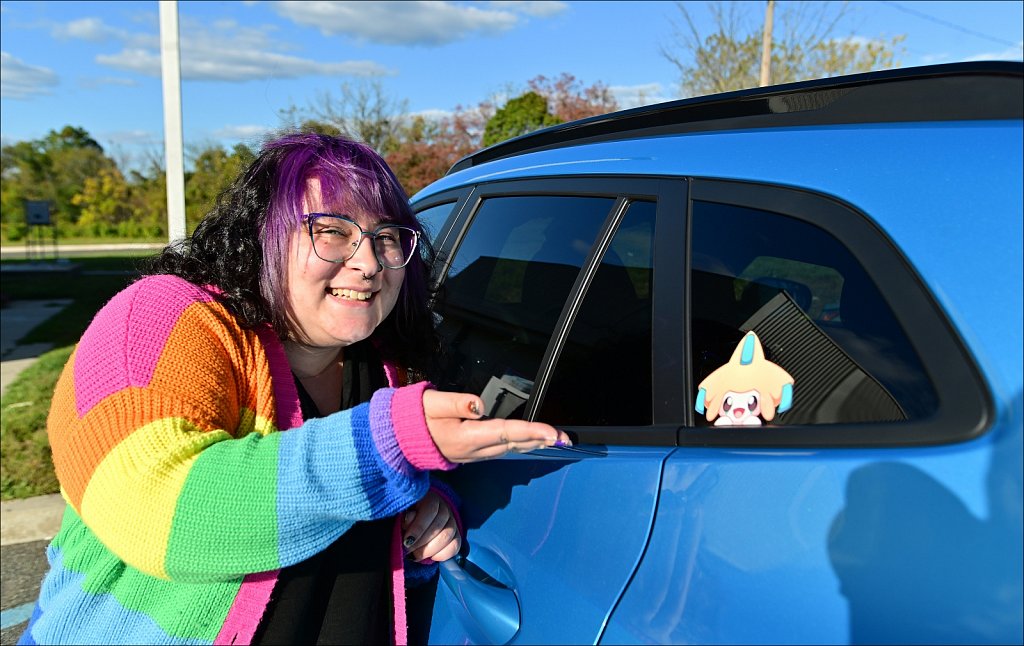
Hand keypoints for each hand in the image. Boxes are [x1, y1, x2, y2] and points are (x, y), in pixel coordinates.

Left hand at [402, 490, 459, 561]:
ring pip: (448, 536)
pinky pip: (455, 546)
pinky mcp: (456, 535)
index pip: (430, 510)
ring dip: (430, 549)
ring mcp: (452, 522)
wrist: (417, 523)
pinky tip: (431, 557)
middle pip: (439, 525)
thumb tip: (408, 519)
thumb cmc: (407, 518)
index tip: (407, 541)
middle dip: (422, 542)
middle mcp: (444, 508)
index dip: (419, 527)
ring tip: (416, 556)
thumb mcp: (402, 515)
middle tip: (409, 551)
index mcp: (430, 499)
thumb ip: (405, 517)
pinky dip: (443, 554)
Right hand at [422, 390, 570, 462]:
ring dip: (534, 444)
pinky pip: (503, 450)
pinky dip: (520, 445)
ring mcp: (474, 454)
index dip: (532, 432)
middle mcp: (473, 450)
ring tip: (555, 439)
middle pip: (514, 444)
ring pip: (510, 449)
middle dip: (541, 440)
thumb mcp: (431, 403)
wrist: (400, 440)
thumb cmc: (415, 418)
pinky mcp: (473, 453)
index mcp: (465, 437)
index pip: (506, 432)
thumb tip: (479, 404)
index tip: (552, 433)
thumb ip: (456, 402)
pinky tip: (531, 442)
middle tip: (566, 438)